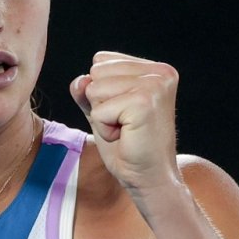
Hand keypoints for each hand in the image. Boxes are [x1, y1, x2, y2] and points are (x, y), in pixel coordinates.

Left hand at [70, 51, 180, 191]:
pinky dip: (104, 129)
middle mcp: (160, 72)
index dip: (102, 91)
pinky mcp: (144, 103)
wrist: (149, 178)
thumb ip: (87, 91)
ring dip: (102, 116)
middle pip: (96, 72)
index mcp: (154, 68)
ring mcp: (154, 85)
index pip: (101, 60)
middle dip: (101, 103)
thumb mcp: (102, 110)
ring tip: (126, 130)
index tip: (125, 112)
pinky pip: (98, 110)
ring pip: (94, 88)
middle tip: (126, 124)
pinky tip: (126, 137)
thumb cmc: (129, 146)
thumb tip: (79, 80)